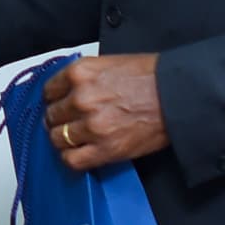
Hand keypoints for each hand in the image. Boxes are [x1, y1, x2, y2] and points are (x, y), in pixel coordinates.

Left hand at [43, 55, 166, 170]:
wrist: (176, 96)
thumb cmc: (151, 78)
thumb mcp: (109, 64)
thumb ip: (84, 78)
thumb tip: (68, 91)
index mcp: (80, 73)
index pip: (48, 91)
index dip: (54, 99)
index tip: (60, 104)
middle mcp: (81, 98)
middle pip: (51, 116)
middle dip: (59, 120)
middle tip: (70, 122)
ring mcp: (91, 125)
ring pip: (57, 139)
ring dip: (64, 140)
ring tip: (76, 139)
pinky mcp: (104, 149)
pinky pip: (72, 160)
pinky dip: (72, 158)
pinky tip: (81, 153)